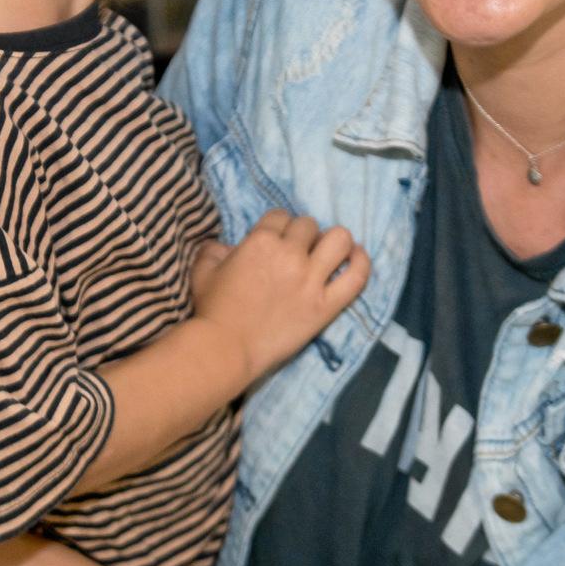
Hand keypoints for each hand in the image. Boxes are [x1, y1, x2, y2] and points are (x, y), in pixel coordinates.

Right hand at [191, 209, 370, 385]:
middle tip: (299, 252)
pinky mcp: (327, 305)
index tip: (277, 241)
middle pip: (309, 225)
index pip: (280, 216)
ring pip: (339, 240)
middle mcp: (290, 254)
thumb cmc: (212, 311)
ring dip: (334, 242)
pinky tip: (356, 258)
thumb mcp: (203, 271)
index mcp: (260, 241)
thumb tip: (227, 247)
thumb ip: (214, 250)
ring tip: (329, 253)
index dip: (279, 227)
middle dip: (303, 235)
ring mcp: (311, 280)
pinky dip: (361, 263)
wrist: (226, 349)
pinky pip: (357, 276)